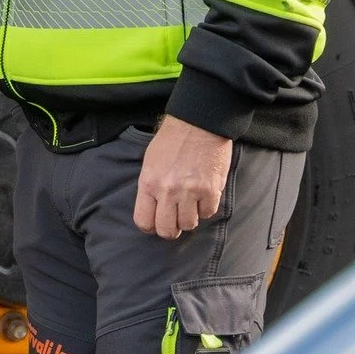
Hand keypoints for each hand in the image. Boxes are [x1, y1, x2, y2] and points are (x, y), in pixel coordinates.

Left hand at [134, 117, 232, 238]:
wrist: (198, 123)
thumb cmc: (172, 140)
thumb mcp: (150, 162)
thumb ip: (150, 187)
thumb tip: (154, 208)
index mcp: (149, 183)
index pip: (144, 221)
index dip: (150, 227)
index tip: (156, 223)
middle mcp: (167, 191)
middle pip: (167, 230)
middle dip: (171, 229)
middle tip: (175, 221)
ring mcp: (190, 191)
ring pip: (189, 224)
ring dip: (190, 217)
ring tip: (190, 204)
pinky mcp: (210, 190)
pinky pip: (208, 213)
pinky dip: (206, 208)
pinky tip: (204, 195)